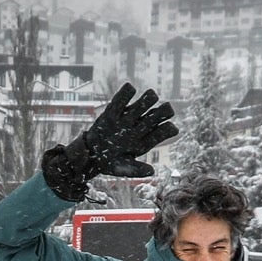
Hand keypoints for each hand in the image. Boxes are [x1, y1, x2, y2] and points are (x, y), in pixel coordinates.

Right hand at [42, 84, 177, 200]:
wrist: (91, 156)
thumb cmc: (110, 164)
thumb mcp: (123, 169)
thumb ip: (137, 170)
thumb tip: (152, 172)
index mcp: (145, 141)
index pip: (162, 133)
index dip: (168, 129)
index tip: (170, 127)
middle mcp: (139, 128)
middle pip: (157, 116)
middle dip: (164, 111)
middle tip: (167, 108)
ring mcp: (127, 118)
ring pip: (143, 105)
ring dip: (148, 99)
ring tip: (152, 95)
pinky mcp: (113, 112)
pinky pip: (121, 100)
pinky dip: (126, 94)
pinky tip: (131, 88)